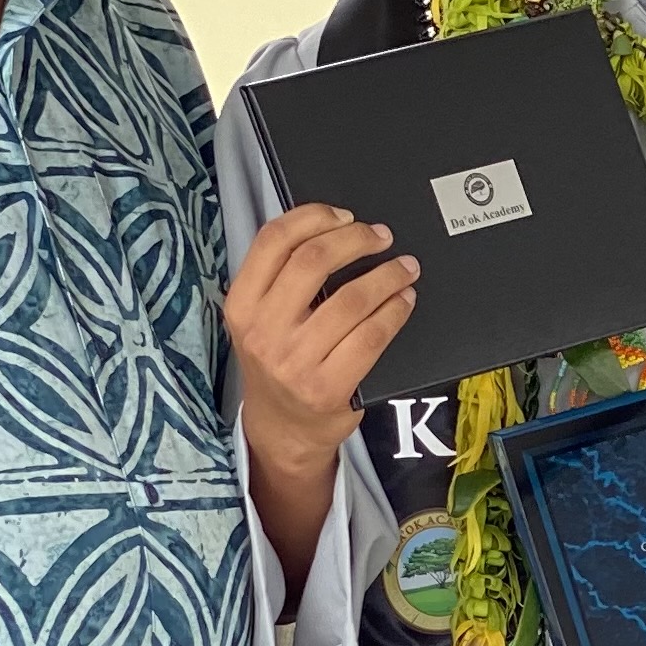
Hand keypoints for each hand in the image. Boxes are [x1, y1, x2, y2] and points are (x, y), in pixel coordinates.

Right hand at [225, 203, 417, 480]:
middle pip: (314, 260)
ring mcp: (295, 362)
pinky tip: (404, 300)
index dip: (314, 217)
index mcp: (241, 305)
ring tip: (404, 267)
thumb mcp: (262, 321)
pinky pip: (372, 336)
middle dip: (357, 239)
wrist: (283, 430)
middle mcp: (263, 331)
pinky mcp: (329, 387)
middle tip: (382, 236)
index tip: (344, 214)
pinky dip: (396, 310)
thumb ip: (282, 280)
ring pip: (351, 298)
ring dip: (387, 275)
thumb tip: (335, 230)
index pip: (273, 241)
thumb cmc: (280, 364)